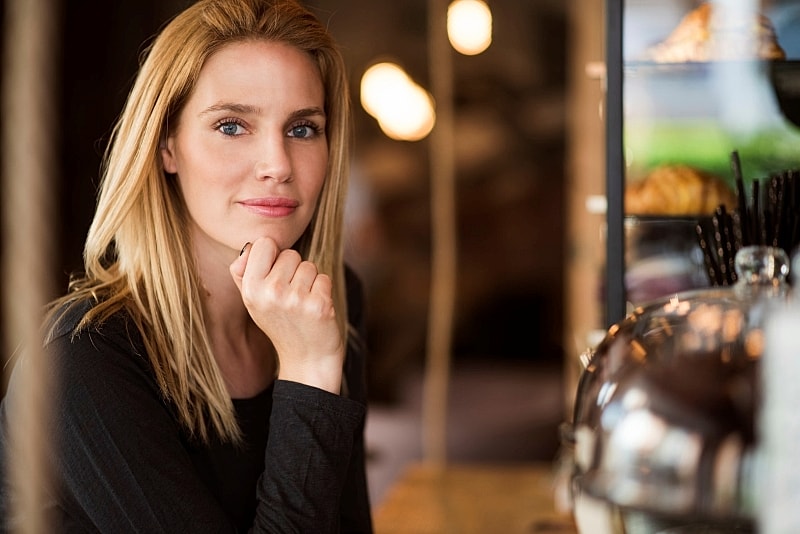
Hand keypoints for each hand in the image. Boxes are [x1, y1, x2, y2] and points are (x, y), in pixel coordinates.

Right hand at [229, 238, 343, 392]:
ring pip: (309, 266)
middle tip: (290, 297)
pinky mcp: (319, 306)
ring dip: (310, 281)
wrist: (306, 359)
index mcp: (250, 289)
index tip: (275, 275)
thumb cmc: (280, 323)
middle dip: (293, 270)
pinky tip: (314, 309)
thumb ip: (244, 272)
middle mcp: (271, 293)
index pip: (264, 243)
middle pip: (290, 254)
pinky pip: (324, 278)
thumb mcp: (254, 301)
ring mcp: (295, 300)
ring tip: (302, 304)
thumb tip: (249, 246)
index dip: (273, 256)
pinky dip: (323, 291)